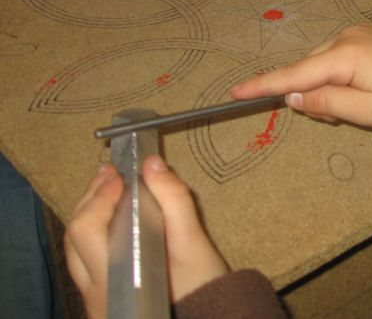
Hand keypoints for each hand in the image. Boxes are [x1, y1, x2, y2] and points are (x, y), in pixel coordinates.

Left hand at [65, 158, 228, 318]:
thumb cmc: (202, 287)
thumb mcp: (194, 243)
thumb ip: (173, 201)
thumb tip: (152, 164)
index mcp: (116, 276)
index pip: (88, 227)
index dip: (100, 195)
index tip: (120, 174)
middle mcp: (97, 290)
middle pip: (74, 236)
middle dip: (91, 199)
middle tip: (111, 174)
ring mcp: (94, 298)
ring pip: (75, 250)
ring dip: (89, 215)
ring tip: (109, 190)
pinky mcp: (99, 301)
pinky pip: (84, 262)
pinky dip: (93, 234)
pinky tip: (112, 221)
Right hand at [231, 23, 371, 127]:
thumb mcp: (369, 111)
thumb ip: (327, 104)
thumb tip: (292, 96)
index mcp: (345, 55)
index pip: (294, 74)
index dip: (264, 85)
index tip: (234, 92)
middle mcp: (346, 37)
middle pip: (307, 69)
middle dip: (311, 96)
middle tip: (342, 119)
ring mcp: (358, 32)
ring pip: (322, 64)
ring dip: (327, 87)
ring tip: (360, 106)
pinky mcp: (369, 35)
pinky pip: (339, 57)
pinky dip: (339, 76)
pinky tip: (362, 90)